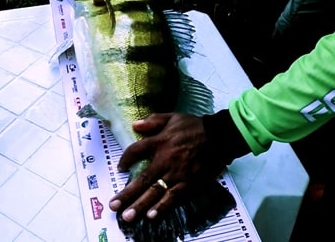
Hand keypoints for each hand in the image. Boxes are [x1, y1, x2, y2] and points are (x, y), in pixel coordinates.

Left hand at [108, 113, 229, 221]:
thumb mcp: (173, 117)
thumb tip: (135, 125)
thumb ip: (153, 121)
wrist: (221, 137)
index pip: (135, 152)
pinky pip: (174, 197)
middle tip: (113, 205)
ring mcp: (177, 174)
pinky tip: (152, 216)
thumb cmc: (196, 126)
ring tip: (128, 217)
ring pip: (155, 192)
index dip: (125, 160)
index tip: (120, 168)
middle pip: (142, 179)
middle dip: (127, 194)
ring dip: (140, 205)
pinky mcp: (189, 184)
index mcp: (159, 142)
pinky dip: (163, 207)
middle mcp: (165, 160)